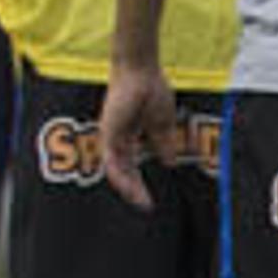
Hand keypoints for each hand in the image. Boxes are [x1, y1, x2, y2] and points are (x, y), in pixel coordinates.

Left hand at [96, 61, 177, 213]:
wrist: (142, 71)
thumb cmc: (151, 90)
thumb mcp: (162, 123)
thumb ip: (162, 142)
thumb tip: (169, 163)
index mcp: (129, 137)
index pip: (131, 166)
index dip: (139, 184)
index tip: (149, 201)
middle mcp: (117, 138)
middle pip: (123, 171)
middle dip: (134, 190)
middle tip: (145, 206)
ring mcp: (111, 135)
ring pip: (115, 169)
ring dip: (127, 186)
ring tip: (140, 201)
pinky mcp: (108, 131)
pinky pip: (110, 158)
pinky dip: (118, 173)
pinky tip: (128, 186)